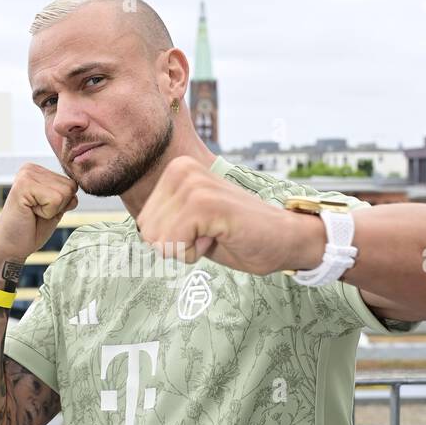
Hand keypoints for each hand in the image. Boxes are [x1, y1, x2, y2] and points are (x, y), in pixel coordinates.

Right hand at [0, 162, 78, 266]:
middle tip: (36, 213)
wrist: (11, 247)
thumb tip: (80, 182)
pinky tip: (30, 213)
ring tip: (33, 213)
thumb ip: (66, 194)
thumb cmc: (33, 229)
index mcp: (38, 171)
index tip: (42, 210)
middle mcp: (30, 168)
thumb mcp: (56, 208)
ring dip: (52, 210)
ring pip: (65, 193)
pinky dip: (47, 213)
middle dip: (58, 207)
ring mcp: (26, 175)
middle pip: (70, 187)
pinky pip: (55, 199)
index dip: (62, 204)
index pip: (72, 183)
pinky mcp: (23, 185)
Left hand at [136, 155, 323, 274]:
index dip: (171, 239)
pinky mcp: (204, 204)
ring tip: (215, 233)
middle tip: (209, 233)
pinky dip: (194, 253)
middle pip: (147, 232)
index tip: (203, 229)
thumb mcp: (192, 222)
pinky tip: (218, 237)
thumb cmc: (238, 235)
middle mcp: (182, 170)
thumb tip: (141, 230)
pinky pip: (174, 245)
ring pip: (158, 241)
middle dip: (176, 244)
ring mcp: (193, 185)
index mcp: (177, 170)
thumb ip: (166, 220)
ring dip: (186, 249)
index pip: (144, 223)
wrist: (284, 240)